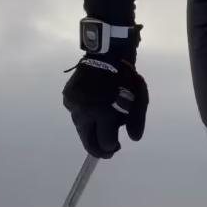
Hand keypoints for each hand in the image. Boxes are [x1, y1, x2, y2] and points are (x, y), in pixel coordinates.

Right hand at [62, 43, 148, 158]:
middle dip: (98, 149)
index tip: (116, 146)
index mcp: (103, 113)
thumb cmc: (125, 78)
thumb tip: (133, 138)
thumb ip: (136, 121)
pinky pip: (76, 116)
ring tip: (102, 130)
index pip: (104, 142)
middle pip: (88, 142)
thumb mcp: (138, 99)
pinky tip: (93, 114)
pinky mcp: (68, 99)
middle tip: (108, 150)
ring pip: (81, 130)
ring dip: (92, 133)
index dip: (111, 147)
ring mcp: (73, 106)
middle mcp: (85, 112)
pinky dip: (85, 119)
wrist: (105, 55)